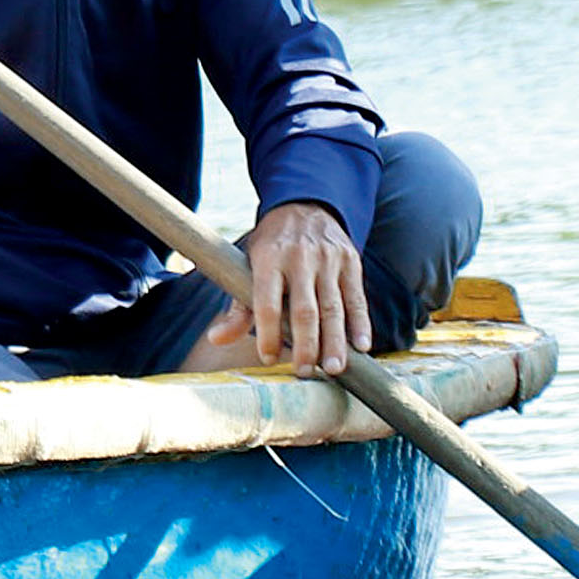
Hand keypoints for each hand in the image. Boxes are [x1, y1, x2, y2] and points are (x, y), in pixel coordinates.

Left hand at [209, 201, 371, 377]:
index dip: (266, 333)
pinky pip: (356, 298)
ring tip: (334, 369)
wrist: (304, 206)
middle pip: (304, 309)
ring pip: (333, 307)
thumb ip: (238, 307)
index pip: (266, 302)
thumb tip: (216, 340)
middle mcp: (299, 258)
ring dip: (335, 341)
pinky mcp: (351, 261)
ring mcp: (328, 259)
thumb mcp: (248, 265)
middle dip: (306, 344)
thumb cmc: (270, 248)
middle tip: (306, 372)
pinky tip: (362, 346)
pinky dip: (361, 323)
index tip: (268, 358)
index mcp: (267, 259)